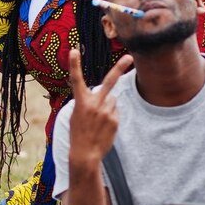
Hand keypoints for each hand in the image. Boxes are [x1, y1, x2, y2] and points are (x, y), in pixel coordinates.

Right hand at [65, 49, 132, 166]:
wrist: (85, 154)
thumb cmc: (78, 133)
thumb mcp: (76, 115)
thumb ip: (89, 102)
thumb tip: (109, 96)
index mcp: (81, 102)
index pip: (76, 80)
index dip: (75, 64)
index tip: (74, 50)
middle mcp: (95, 104)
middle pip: (109, 82)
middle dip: (119, 68)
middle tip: (130, 57)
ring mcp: (106, 112)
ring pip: (112, 100)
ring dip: (108, 107)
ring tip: (99, 121)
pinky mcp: (115, 120)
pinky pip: (116, 111)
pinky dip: (111, 117)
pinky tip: (104, 127)